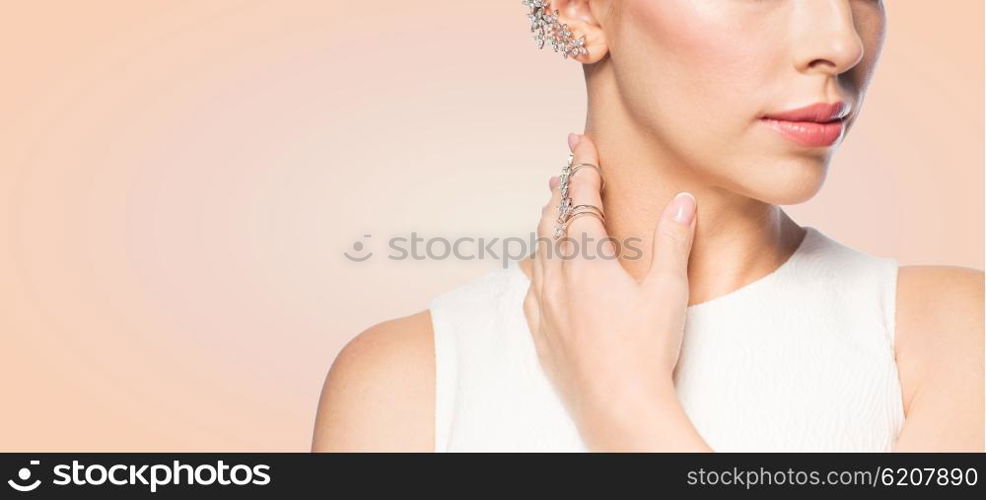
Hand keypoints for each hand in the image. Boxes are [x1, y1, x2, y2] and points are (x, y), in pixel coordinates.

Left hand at [523, 133, 710, 450]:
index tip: (579, 141)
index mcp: (588, 260)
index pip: (581, 199)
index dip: (582, 166)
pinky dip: (537, 264)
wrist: (617, 405)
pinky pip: (530, 285)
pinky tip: (539, 268)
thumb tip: (682, 200)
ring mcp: (543, 304)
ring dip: (547, 223)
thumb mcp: (668, 290)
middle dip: (561, 189)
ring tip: (553, 208)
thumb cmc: (646, 350)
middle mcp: (558, 276)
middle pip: (553, 219)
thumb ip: (672, 241)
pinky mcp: (539, 330)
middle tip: (566, 166)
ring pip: (537, 249)